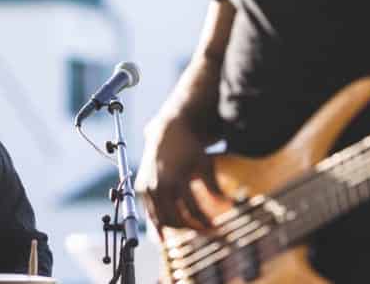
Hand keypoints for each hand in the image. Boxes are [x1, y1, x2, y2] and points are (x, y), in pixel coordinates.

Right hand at [135, 114, 223, 229]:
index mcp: (175, 180)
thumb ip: (214, 186)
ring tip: (193, 229)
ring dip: (178, 228)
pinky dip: (159, 224)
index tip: (217, 228)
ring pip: (162, 220)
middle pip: (177, 219)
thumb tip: (228, 204)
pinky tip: (167, 236)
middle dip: (193, 228)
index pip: (192, 211)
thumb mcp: (205, 164)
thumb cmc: (189, 148)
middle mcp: (158, 186)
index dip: (205, 222)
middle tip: (207, 231)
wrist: (167, 132)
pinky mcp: (141, 189)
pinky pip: (150, 213)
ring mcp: (147, 189)